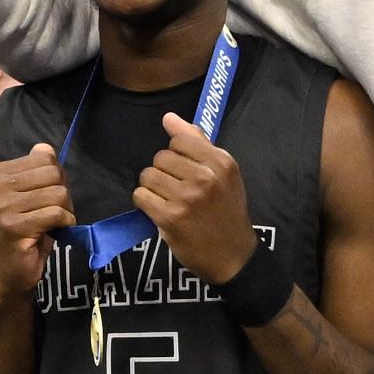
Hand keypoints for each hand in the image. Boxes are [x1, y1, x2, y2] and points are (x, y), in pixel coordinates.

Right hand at [0, 142, 74, 298]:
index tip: (49, 197)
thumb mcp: (29, 196)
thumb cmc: (24, 232)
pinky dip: (65, 223)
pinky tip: (56, 232)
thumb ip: (37, 171)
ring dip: (65, 211)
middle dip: (63, 194)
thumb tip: (45, 148)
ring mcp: (0, 206)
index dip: (57, 178)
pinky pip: (56, 213)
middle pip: (53, 173)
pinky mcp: (12, 226)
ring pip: (58, 194)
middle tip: (56, 213)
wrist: (9, 273)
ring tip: (53, 224)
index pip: (44, 158)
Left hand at [131, 113, 258, 283]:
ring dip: (152, 188)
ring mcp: (186, 198)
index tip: (184, 170)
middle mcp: (205, 177)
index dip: (176, 154)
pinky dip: (146, 203)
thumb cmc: (226, 212)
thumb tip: (169, 118)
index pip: (180, 139)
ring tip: (167, 200)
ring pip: (148, 175)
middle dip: (164, 172)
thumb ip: (198, 143)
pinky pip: (141, 196)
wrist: (233, 256)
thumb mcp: (224, 175)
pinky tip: (160, 211)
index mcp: (222, 163)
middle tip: (177, 190)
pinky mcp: (169, 217)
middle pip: (161, 157)